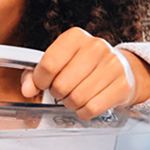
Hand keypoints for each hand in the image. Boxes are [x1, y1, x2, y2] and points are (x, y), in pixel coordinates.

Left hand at [20, 26, 149, 118]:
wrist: (123, 69)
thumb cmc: (84, 65)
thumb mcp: (60, 61)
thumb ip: (36, 74)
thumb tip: (27, 89)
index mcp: (75, 37)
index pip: (49, 64)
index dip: (40, 80)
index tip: (43, 83)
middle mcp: (95, 47)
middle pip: (61, 84)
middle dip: (57, 93)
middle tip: (63, 90)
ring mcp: (112, 65)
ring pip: (77, 98)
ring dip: (70, 103)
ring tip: (75, 96)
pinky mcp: (122, 85)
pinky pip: (92, 108)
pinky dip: (84, 111)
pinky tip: (87, 103)